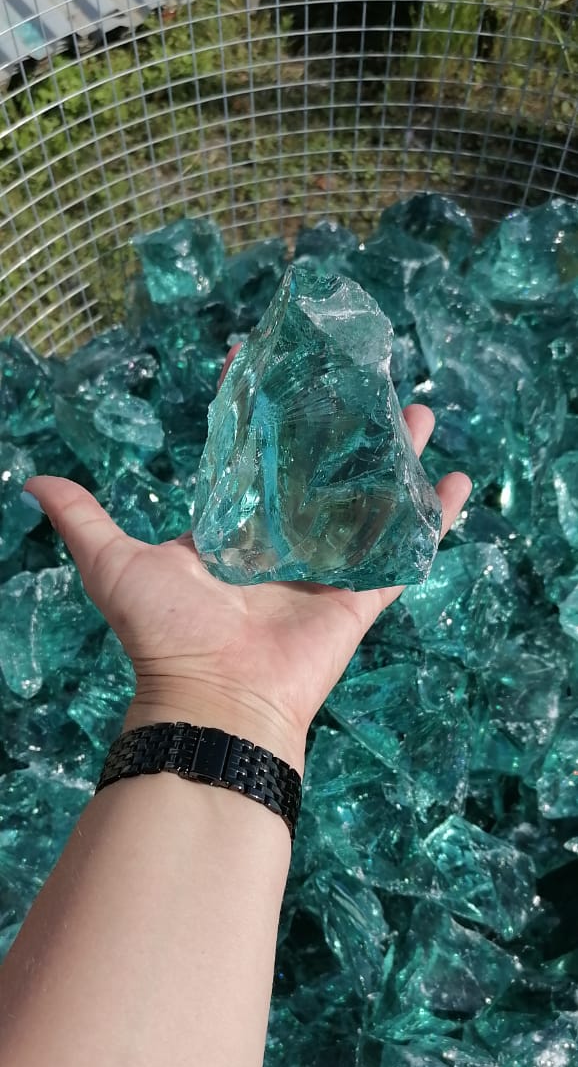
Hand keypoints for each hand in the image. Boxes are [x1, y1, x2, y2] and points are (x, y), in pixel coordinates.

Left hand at [24, 354, 469, 773]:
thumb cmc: (164, 635)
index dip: (263, 417)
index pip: (253, 459)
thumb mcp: (114, 565)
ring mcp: (322, 571)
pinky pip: (403, 553)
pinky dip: (434, 521)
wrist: (214, 700)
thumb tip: (32, 479)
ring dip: (397, 461)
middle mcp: (279, 547)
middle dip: (346, 430)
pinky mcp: (357, 598)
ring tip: (421, 414)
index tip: (275, 366)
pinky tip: (457, 484)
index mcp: (231, 531)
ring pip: (368, 504)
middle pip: (321, 474)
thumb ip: (83, 520)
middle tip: (369, 386)